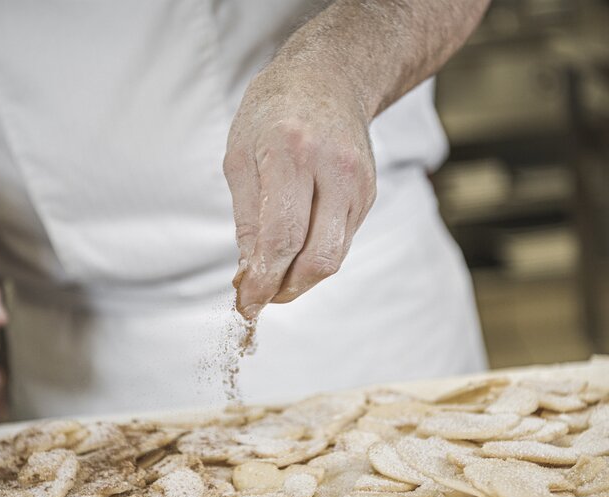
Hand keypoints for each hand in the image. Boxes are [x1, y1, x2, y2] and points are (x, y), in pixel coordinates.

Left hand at [224, 59, 376, 319]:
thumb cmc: (272, 113)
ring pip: (334, 257)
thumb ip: (246, 219)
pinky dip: (316, 256)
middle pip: (318, 258)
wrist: (330, 78)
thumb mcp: (240, 156)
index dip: (263, 282)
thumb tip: (250, 274)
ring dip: (302, 279)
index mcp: (291, 153)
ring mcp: (358, 183)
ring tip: (276, 277)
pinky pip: (342, 241)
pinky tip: (297, 250)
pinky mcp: (369, 193)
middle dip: (287, 289)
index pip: (281, 239)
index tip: (247, 305)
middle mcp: (333, 169)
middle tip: (263, 296)